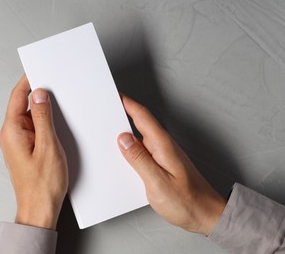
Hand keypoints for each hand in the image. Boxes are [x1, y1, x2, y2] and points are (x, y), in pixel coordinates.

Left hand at [0, 75, 67, 229]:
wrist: (39, 209)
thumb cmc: (43, 184)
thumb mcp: (48, 145)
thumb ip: (43, 117)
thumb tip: (40, 94)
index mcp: (12, 131)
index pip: (17, 97)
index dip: (28, 81)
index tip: (39, 70)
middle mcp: (11, 135)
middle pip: (23, 105)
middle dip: (39, 95)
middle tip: (57, 86)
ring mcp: (18, 143)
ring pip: (31, 118)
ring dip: (44, 111)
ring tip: (61, 107)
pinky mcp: (26, 149)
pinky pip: (34, 129)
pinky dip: (45, 123)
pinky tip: (58, 124)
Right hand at [117, 95, 225, 235]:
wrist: (206, 215)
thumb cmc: (186, 202)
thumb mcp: (158, 183)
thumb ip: (139, 160)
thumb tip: (123, 139)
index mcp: (162, 145)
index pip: (142, 116)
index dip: (127, 103)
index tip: (114, 96)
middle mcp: (163, 146)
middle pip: (141, 123)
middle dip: (123, 114)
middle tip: (106, 111)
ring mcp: (164, 154)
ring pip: (141, 137)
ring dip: (126, 132)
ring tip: (109, 132)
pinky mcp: (162, 164)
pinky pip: (144, 150)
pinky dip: (131, 148)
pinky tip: (124, 155)